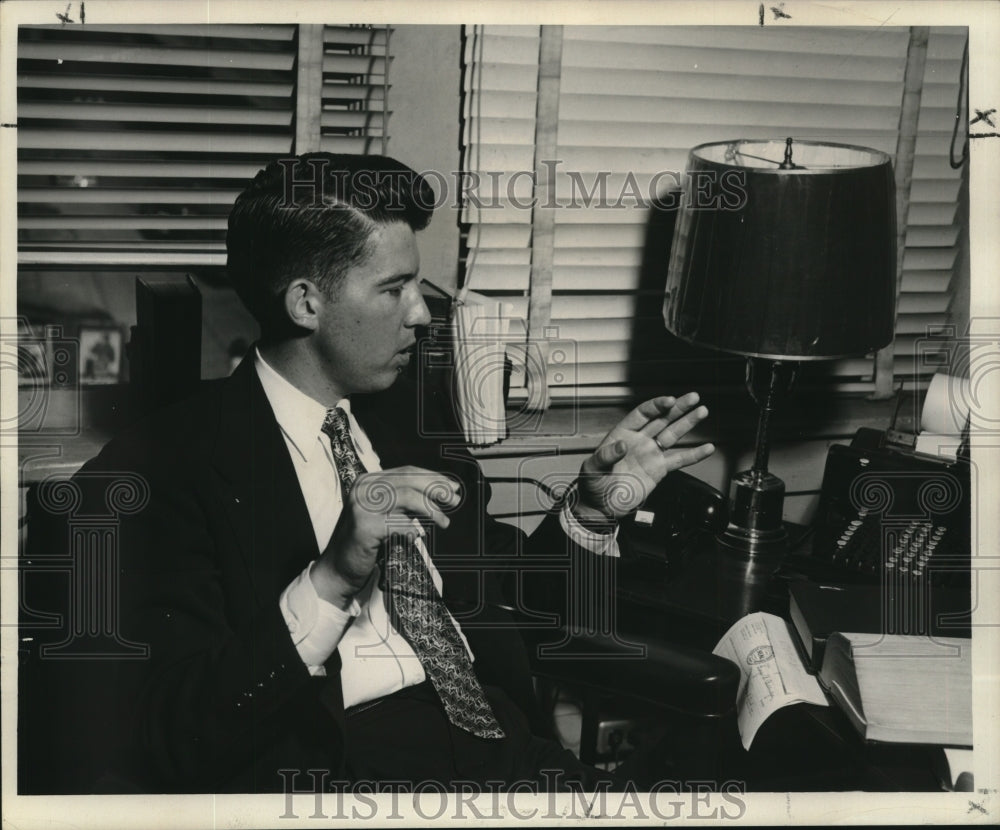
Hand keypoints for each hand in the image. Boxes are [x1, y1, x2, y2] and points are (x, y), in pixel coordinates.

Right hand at [311, 466, 460, 607]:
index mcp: (368, 481)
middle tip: (455, 500)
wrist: (338, 570)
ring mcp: (361, 506)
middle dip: (437, 489)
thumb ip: (407, 502)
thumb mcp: (386, 514)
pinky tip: (415, 537)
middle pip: (409, 481)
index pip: (407, 472)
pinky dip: (411, 530)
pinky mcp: (363, 526)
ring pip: (407, 497)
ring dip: (430, 509)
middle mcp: (363, 488)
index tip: (453, 488)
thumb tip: (443, 493)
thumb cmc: (366, 543)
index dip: (433, 478)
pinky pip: (398, 524)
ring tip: (444, 521)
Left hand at [572, 393, 714, 524]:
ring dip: (688, 423)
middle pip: (662, 419)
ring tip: (702, 411)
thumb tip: (621, 445)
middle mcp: (639, 441)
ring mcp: (651, 454)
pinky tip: (707, 448)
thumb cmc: (593, 485)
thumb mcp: (592, 469)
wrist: (601, 507)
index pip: (642, 414)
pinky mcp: (659, 470)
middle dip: (678, 408)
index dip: (656, 405)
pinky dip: (694, 455)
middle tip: (693, 397)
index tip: (669, 400)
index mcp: (622, 434)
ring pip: (673, 435)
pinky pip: (679, 460)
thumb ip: (606, 456)